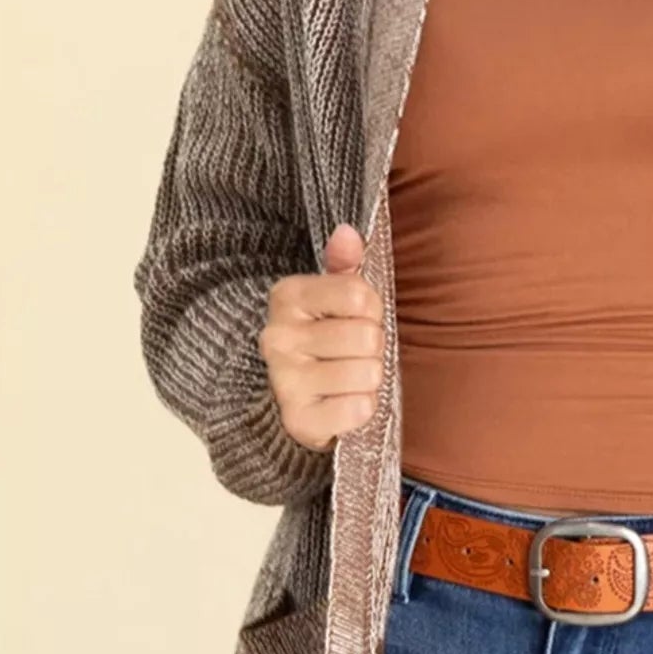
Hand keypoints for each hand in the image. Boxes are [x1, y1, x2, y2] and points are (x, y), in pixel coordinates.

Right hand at [259, 223, 383, 450]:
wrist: (296, 400)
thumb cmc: (326, 341)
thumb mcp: (333, 297)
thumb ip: (344, 263)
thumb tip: (349, 234)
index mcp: (288, 297)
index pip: (360, 294)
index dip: (373, 309)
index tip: (359, 318)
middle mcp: (278, 337)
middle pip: (367, 335)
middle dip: (374, 347)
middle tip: (355, 353)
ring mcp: (285, 380)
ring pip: (367, 373)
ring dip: (370, 378)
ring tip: (350, 377)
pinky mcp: (299, 419)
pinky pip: (358, 409)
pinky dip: (362, 408)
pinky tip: (345, 402)